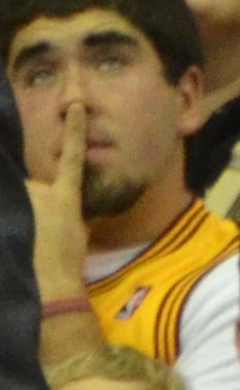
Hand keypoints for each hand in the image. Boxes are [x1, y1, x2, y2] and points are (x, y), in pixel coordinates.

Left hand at [26, 101, 88, 298]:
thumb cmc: (69, 262)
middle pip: (30, 186)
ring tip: (26, 237)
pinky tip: (16, 229)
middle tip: (37, 231)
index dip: (74, 132)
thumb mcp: (79, 236)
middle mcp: (42, 191)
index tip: (74, 107)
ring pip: (17, 197)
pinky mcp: (13, 210)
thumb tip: (74, 216)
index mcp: (66, 196)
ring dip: (18, 211)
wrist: (50, 282)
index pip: (73, 157)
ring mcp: (24, 199)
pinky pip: (10, 201)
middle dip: (30, 203)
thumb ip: (74, 217)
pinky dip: (10, 214)